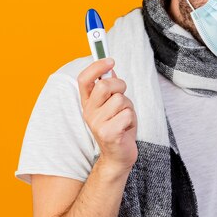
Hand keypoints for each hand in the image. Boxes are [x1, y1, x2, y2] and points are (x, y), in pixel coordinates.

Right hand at [77, 58, 138, 175]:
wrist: (118, 156)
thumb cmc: (118, 128)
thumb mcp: (113, 105)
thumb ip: (110, 89)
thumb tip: (110, 70)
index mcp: (87, 103)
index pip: (84, 79)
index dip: (96, 66)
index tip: (110, 60)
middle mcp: (89, 112)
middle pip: (104, 85)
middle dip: (120, 86)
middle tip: (123, 96)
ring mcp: (97, 124)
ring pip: (120, 100)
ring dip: (129, 107)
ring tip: (124, 118)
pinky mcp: (108, 133)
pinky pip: (127, 114)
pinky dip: (132, 119)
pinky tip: (126, 129)